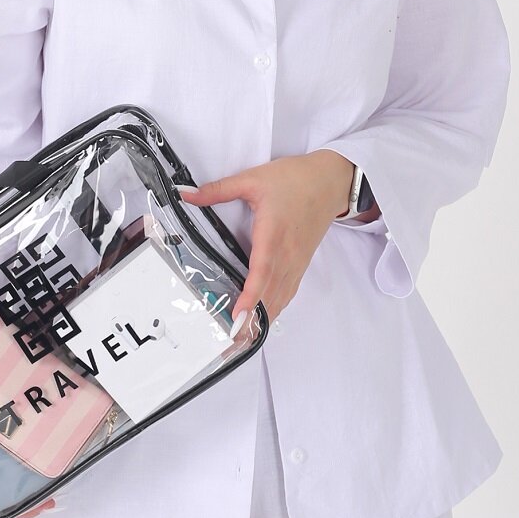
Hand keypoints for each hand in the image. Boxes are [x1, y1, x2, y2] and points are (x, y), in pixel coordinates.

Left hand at [176, 150, 354, 328]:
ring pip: (280, 296)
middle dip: (252, 318)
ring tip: (244, 336)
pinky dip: (276, 306)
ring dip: (263, 317)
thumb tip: (188, 195)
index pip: (261, 271)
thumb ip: (218, 189)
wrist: (331, 181)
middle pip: (270, 292)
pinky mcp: (301, 262)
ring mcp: (296, 260)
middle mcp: (287, 253)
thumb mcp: (253, 179)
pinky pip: (288, 290)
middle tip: (232, 338)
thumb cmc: (296, 179)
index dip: (250, 295)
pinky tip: (265, 317)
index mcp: (274, 234)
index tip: (239, 314)